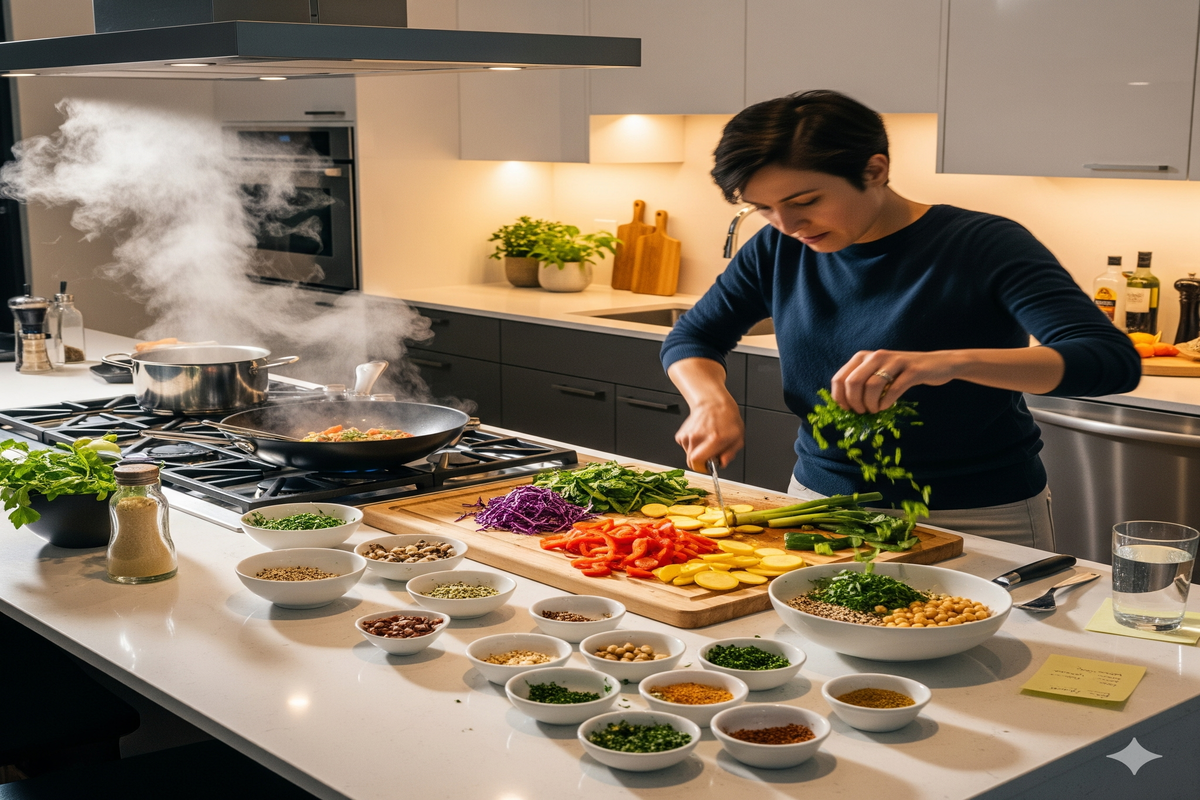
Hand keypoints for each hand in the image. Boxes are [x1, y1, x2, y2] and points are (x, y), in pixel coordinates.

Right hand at [674, 398, 744, 472]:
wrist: (712, 402)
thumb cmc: (726, 418)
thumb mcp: (738, 437)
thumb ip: (730, 453)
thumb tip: (722, 463)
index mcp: (713, 439)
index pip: (698, 462)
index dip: (703, 468)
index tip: (709, 466)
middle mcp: (697, 437)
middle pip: (691, 462)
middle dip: (700, 463)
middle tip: (709, 455)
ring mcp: (688, 435)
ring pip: (689, 455)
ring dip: (697, 453)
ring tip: (706, 442)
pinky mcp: (681, 435)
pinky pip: (685, 448)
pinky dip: (692, 446)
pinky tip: (700, 437)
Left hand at [831, 350, 959, 413]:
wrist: (936, 364)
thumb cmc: (901, 373)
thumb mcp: (877, 373)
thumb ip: (860, 382)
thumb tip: (844, 405)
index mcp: (863, 357)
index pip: (839, 378)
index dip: (839, 397)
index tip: (847, 409)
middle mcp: (876, 356)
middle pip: (853, 382)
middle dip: (855, 402)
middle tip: (862, 412)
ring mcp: (894, 361)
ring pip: (872, 386)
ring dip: (871, 404)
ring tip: (875, 410)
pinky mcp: (912, 370)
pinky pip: (893, 389)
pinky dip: (886, 402)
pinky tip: (885, 407)